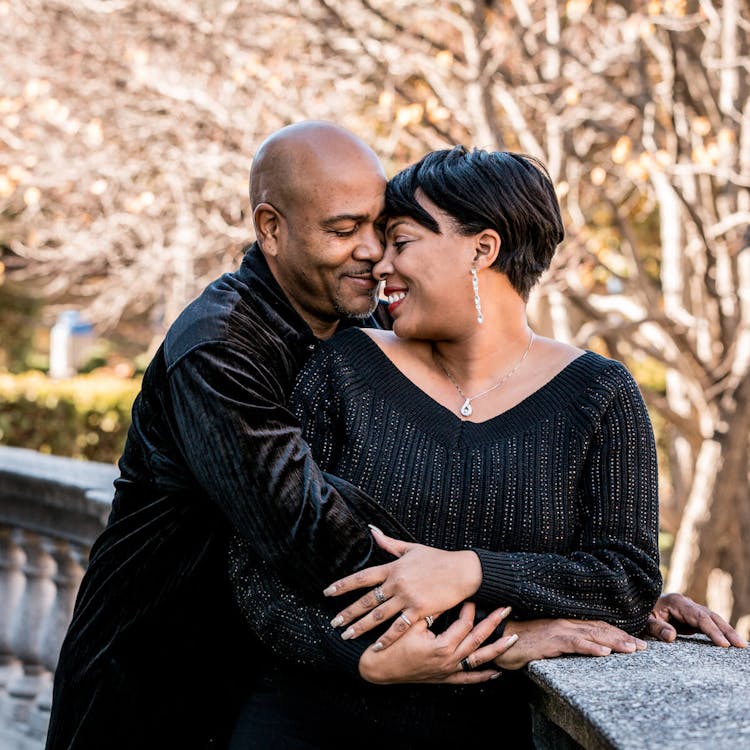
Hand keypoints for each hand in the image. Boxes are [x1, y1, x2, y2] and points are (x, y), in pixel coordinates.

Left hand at [323, 526, 481, 647]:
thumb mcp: (411, 548)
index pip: (362, 577)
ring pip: (378, 616)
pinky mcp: (419, 610)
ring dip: (360, 627)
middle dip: (348, 612)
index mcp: (393, 568)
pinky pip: (399, 627)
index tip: (328, 592)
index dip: (344, 585)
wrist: (462, 571)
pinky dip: (386, 638)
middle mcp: (396, 583)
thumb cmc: (437, 559)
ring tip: (346, 636)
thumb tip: (371, 530)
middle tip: (333, 623)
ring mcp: (407, 597)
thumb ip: (389, 543)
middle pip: (366, 600)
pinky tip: (376, 646)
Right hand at [358, 602, 516, 684]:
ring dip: (497, 649)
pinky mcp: (444, 679)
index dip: (469, 608)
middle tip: (507, 609)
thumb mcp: (410, 624)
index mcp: (442, 646)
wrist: (379, 668)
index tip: (472, 595)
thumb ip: (430, 612)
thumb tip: (445, 596)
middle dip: (494, 623)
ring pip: (478, 660)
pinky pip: (468, 679)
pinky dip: (483, 676)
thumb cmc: (391, 645)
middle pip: (478, 640)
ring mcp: (448, 672)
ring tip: (513, 639)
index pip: (464, 624)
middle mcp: (449, 661)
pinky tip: (496, 672)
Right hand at [496, 618, 647, 670]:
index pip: (597, 625)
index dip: (618, 632)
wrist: (500, 636)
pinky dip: (591, 647)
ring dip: (614, 642)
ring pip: (592, 634)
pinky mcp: (551, 639)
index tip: (636, 641)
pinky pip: (574, 643)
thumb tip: (583, 648)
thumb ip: (565, 642)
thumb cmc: (522, 641)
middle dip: (623, 637)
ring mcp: (559, 629)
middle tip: (644, 646)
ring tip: (632, 649)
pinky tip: (604, 652)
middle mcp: (566, 622)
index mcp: (566, 622)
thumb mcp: (547, 641)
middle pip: (600, 628)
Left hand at [646, 592, 746, 647]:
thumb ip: (656, 627)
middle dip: (726, 630)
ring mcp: (689, 610)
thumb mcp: (643, 621)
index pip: (699, 617)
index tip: (723, 644)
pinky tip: (727, 642)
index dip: (712, 630)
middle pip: (710, 616)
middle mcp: (686, 603)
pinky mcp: (690, 618)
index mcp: (676, 602)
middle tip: (741, 645)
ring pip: (712, 620)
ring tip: (740, 645)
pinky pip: (707, 625)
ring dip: (726, 631)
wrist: (634, 605)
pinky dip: (718, 632)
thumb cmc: (638, 613)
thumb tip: (672, 636)